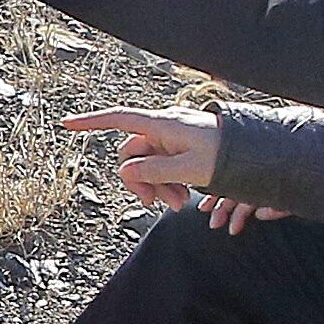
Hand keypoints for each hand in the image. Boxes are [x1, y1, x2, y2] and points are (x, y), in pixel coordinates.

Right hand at [63, 104, 228, 211]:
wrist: (256, 153)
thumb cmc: (226, 156)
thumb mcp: (190, 168)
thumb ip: (154, 170)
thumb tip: (126, 172)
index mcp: (163, 125)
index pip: (119, 119)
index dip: (91, 122)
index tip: (67, 124)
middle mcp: (163, 129)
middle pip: (132, 154)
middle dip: (141, 181)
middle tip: (159, 204)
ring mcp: (171, 139)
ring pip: (147, 164)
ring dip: (156, 186)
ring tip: (177, 204)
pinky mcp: (180, 149)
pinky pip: (162, 167)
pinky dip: (167, 183)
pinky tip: (182, 197)